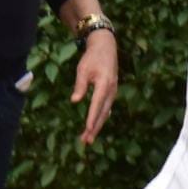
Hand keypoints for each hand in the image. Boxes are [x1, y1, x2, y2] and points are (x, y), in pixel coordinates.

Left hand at [71, 28, 117, 144]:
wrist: (106, 47)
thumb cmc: (92, 57)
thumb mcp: (83, 69)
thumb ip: (80, 86)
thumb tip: (75, 101)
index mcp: (104, 85)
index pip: (97, 105)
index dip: (92, 118)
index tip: (87, 129)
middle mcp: (111, 91)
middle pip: (102, 113)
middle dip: (94, 128)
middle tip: (86, 141)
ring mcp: (113, 92)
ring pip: (105, 112)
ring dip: (97, 125)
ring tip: (88, 138)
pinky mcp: (111, 92)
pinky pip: (106, 108)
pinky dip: (100, 118)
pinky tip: (94, 125)